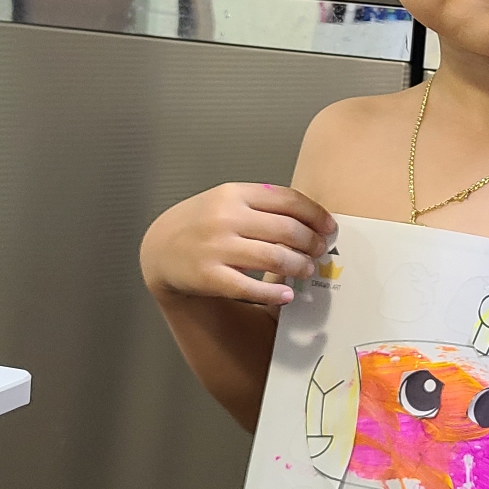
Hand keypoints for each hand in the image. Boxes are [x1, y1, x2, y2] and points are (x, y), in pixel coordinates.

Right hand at [141, 183, 334, 308]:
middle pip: (286, 229)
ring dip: (299, 265)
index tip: (329, 227)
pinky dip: (274, 292)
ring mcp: (216, 247)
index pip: (287, 199)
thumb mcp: (226, 201)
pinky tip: (287, 295)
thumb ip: (261, 204)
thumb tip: (309, 219)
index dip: (315, 214)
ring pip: (274, 257)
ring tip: (307, 270)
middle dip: (310, 242)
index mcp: (234, 193)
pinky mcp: (209, 276)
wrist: (159, 248)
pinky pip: (250, 287)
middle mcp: (225, 217)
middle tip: (320, 251)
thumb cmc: (201, 223)